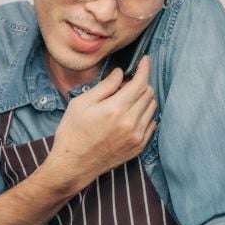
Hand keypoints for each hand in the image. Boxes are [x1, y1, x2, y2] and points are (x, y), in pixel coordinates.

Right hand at [44, 56, 157, 191]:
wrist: (73, 165)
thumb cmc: (72, 133)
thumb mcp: (81, 103)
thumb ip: (104, 86)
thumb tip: (120, 73)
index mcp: (115, 109)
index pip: (140, 82)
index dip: (145, 68)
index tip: (145, 60)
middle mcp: (130, 123)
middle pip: (148, 93)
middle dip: (140, 83)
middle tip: (125, 84)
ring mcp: (137, 136)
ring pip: (152, 108)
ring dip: (143, 98)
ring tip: (125, 101)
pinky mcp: (138, 147)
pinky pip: (151, 124)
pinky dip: (145, 115)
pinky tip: (129, 115)